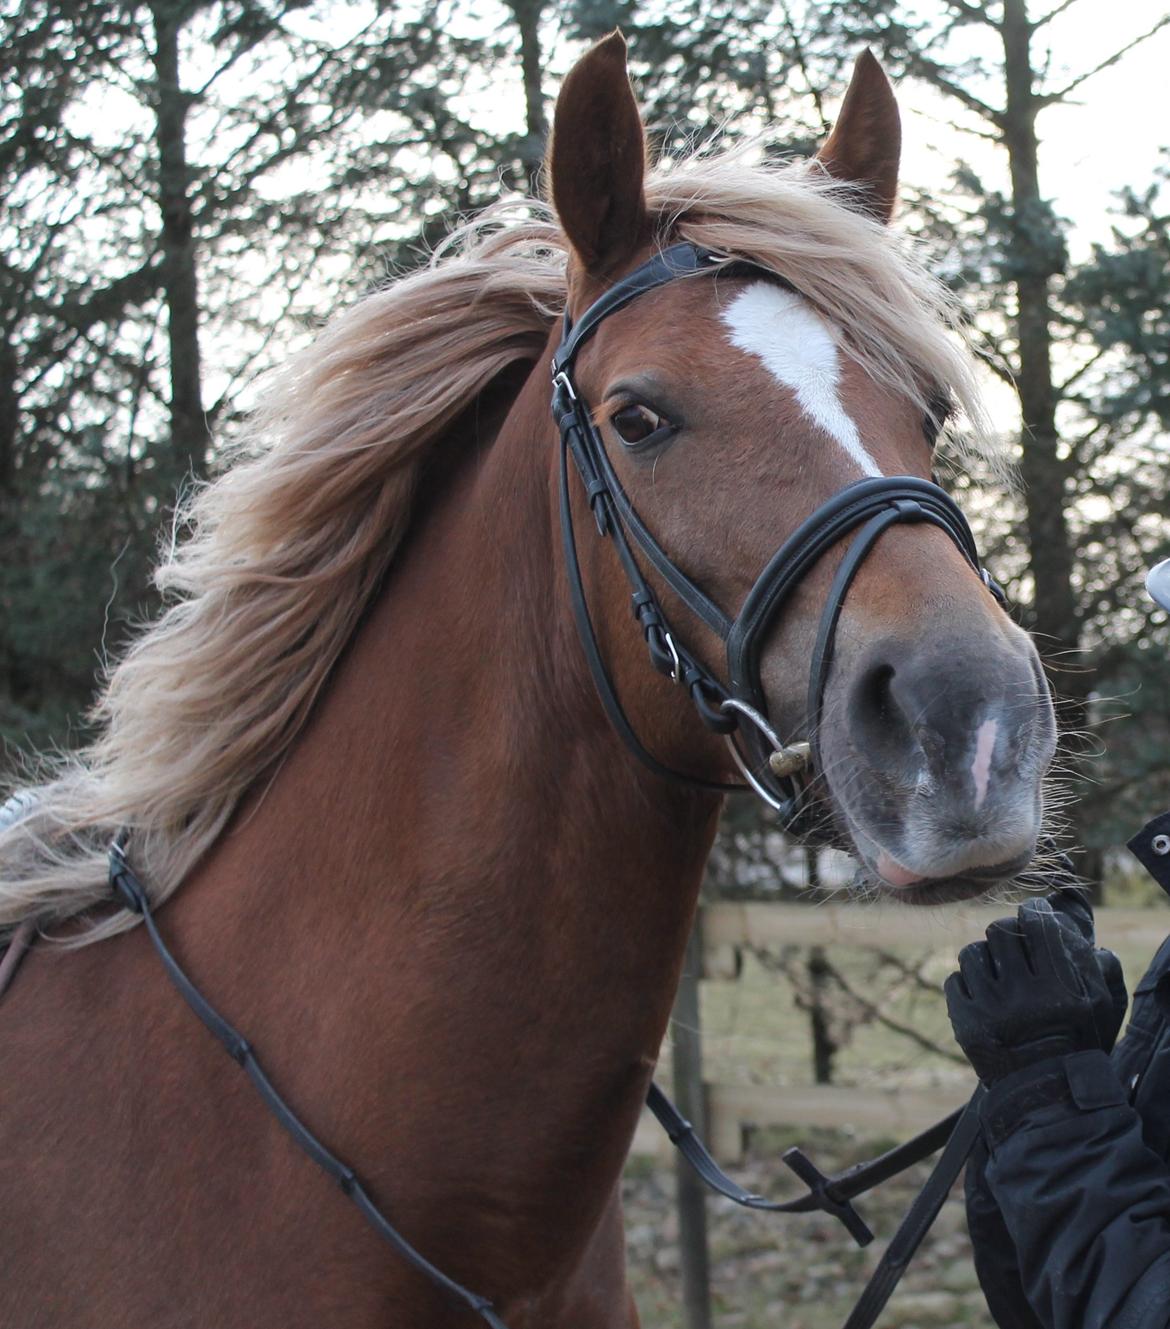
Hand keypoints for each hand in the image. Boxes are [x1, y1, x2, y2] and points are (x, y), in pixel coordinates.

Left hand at [944, 897, 1126, 1085]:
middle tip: (1012, 943)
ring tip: (995, 972)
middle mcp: (1022, 996)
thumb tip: (1073, 928)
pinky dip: (966, 983)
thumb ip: (1092, 966)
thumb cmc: (1077, 1045)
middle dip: (1006, 932)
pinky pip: (954, 980)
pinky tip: (981, 994)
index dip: (1033, 912)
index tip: (1031, 913)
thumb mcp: (1100, 1007)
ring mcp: (989, 1009)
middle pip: (999, 932)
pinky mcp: (965, 1023)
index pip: (1037, 925)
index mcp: (1059, 988)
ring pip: (972, 952)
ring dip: (984, 957)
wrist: (1046, 1095)